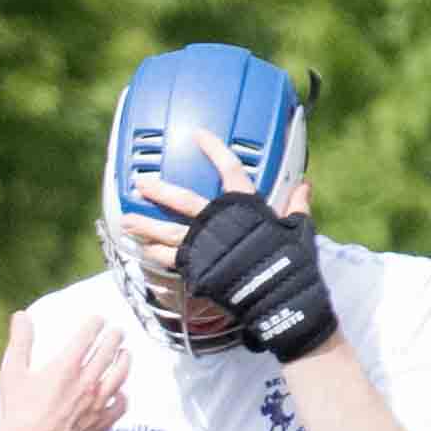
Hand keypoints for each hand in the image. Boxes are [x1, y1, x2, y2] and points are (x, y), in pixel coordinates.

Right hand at [0, 312, 129, 430]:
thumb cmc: (16, 413)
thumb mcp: (13, 373)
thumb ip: (20, 342)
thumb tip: (21, 316)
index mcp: (66, 366)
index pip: (90, 334)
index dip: (96, 323)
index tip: (98, 320)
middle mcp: (86, 381)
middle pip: (110, 349)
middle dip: (115, 336)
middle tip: (117, 332)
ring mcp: (97, 402)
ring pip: (121, 373)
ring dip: (124, 360)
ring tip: (124, 354)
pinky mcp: (101, 422)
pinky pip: (122, 404)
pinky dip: (124, 395)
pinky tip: (121, 392)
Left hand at [125, 130, 330, 360]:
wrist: (279, 295)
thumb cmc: (292, 262)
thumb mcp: (298, 229)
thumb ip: (296, 206)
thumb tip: (304, 185)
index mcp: (246, 206)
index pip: (230, 169)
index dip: (214, 150)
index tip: (198, 136)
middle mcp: (219, 222)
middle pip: (184, 201)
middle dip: (160, 191)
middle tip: (141, 183)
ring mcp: (205, 247)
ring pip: (167, 232)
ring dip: (145, 227)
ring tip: (126, 222)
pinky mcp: (196, 270)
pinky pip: (169, 260)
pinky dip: (154, 255)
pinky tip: (141, 251)